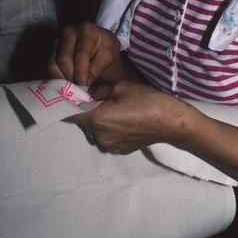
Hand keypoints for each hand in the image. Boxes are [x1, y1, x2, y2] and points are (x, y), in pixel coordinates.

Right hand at [48, 22, 125, 85]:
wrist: (100, 44)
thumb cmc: (106, 49)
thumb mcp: (109, 56)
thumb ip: (97, 68)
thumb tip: (84, 82)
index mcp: (87, 30)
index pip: (81, 53)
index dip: (81, 70)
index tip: (84, 84)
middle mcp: (69, 31)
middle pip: (64, 58)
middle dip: (72, 76)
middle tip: (80, 87)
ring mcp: (58, 39)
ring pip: (53, 64)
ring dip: (64, 78)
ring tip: (76, 85)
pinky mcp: (51, 49)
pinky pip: (50, 67)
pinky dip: (58, 77)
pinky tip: (69, 82)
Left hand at [65, 80, 190, 153]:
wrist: (170, 122)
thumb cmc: (146, 101)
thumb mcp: (121, 86)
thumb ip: (98, 90)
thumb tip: (87, 94)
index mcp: (97, 119)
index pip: (70, 114)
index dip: (66, 105)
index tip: (66, 97)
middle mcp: (99, 137)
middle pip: (84, 123)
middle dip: (88, 111)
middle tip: (102, 99)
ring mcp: (110, 146)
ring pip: (96, 131)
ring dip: (100, 121)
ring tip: (118, 110)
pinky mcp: (120, 151)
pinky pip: (107, 138)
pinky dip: (111, 130)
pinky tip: (126, 121)